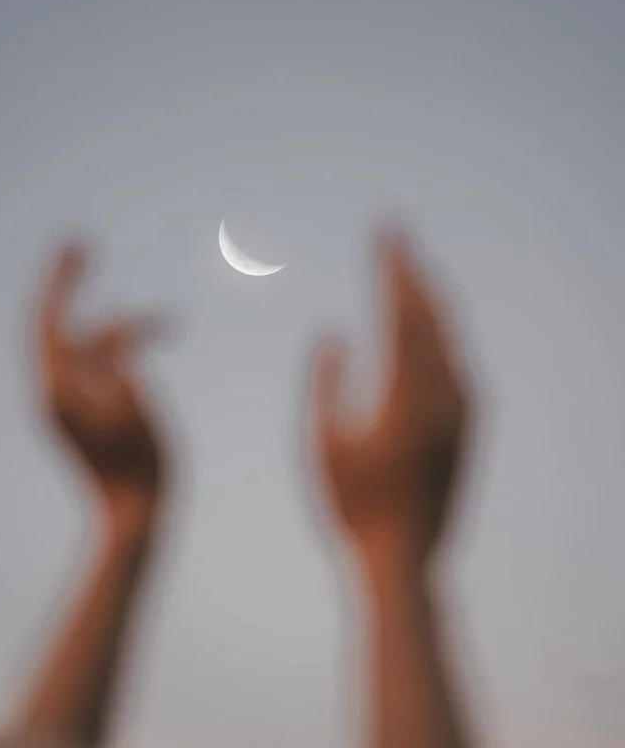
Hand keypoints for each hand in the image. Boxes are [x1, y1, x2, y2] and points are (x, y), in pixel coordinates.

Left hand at [36, 244, 170, 524]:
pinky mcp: (93, 408)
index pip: (48, 319)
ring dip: (126, 326)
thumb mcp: (130, 402)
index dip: (61, 278)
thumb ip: (117, 357)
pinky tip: (156, 336)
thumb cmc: (136, 463)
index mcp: (56, 388)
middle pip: (60, 322)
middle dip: (69, 283)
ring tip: (168, 322)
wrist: (135, 512)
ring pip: (93, 343)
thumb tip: (114, 327)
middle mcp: (57, 389)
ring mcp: (74, 399)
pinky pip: (105, 362)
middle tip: (81, 244)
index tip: (77, 244)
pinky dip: (128, 345)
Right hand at [308, 232, 470, 570]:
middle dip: (411, 267)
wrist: (404, 558)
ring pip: (450, 334)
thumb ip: (324, 381)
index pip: (402, 311)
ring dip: (429, 294)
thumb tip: (333, 328)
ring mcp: (461, 410)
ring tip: (410, 265)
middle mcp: (444, 396)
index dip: (391, 268)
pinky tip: (428, 320)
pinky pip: (457, 357)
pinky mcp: (467, 424)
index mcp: (405, 396)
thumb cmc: (351, 505)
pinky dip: (440, 328)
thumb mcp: (320, 443)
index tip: (383, 232)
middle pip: (432, 313)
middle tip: (395, 231)